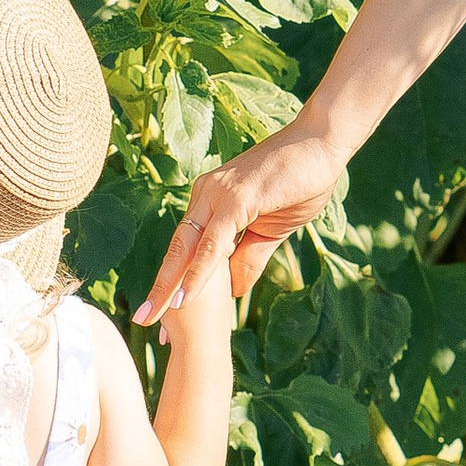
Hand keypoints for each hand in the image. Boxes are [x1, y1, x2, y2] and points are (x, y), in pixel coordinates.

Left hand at [137, 116, 344, 323]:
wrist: (321, 144)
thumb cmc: (299, 181)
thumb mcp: (271, 230)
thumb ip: (249, 257)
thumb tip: (233, 291)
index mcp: (212, 202)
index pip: (186, 248)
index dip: (174, 281)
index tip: (165, 314)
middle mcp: (207, 195)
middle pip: (176, 249)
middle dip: (160, 288)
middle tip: (144, 321)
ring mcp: (219, 195)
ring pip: (188, 248)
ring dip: (170, 285)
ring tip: (154, 317)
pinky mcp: (237, 198)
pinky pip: (213, 243)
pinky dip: (199, 271)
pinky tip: (188, 297)